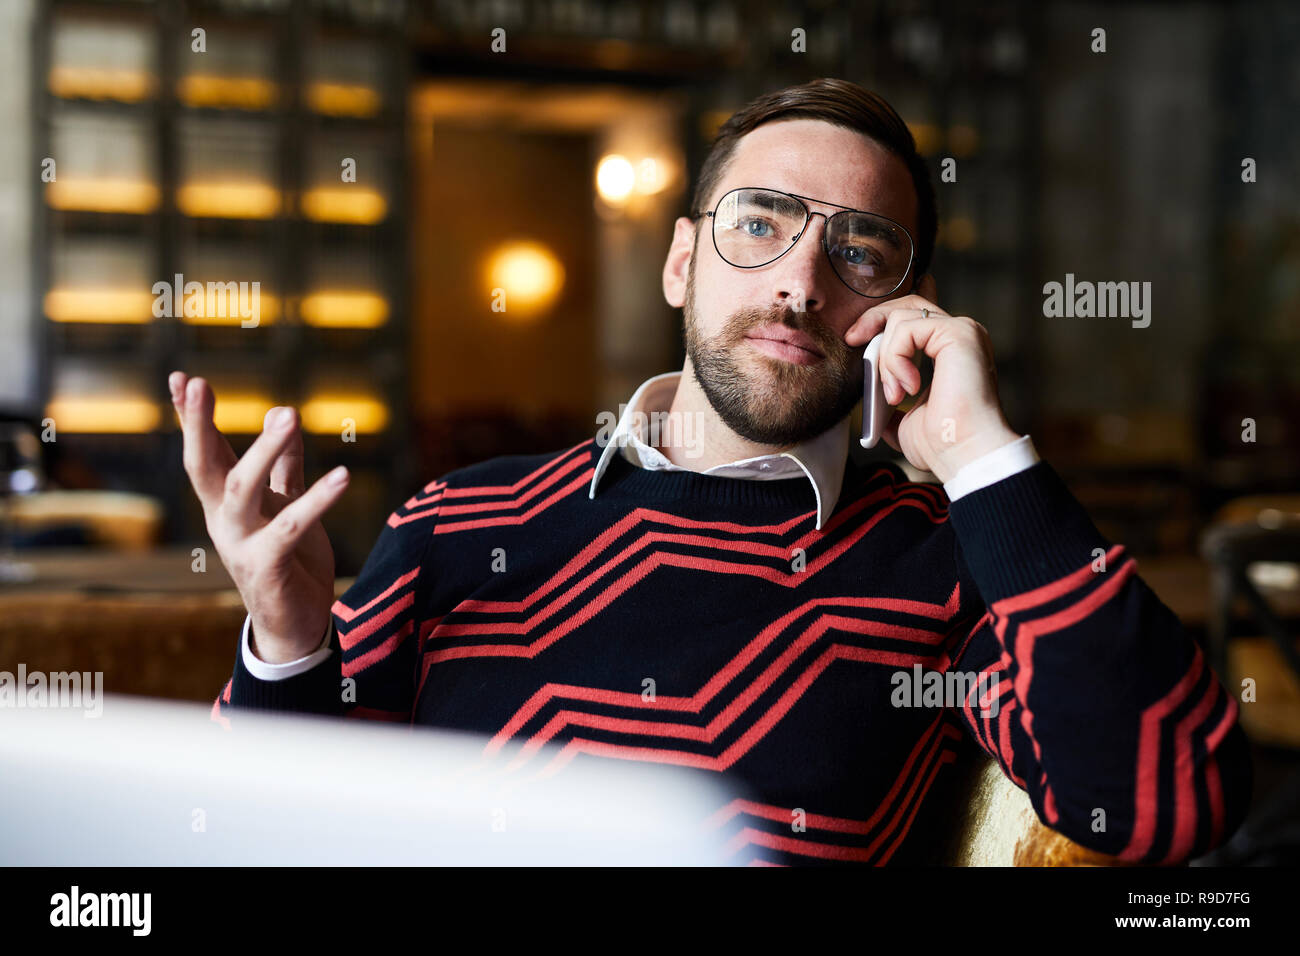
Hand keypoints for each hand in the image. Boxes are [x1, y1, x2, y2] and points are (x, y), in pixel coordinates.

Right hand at [170, 371, 346, 662]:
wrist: (294, 627)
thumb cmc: (290, 563)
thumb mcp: (286, 506)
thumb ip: (285, 466)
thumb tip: (281, 416)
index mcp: (227, 504)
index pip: (207, 452)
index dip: (192, 417)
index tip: (180, 377)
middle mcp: (225, 520)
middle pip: (205, 466)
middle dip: (198, 425)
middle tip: (198, 382)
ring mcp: (242, 544)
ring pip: (242, 488)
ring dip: (265, 449)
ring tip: (288, 413)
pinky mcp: (268, 566)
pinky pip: (292, 526)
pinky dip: (318, 500)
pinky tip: (343, 476)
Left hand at [844, 275, 1020, 483]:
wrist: (964, 455)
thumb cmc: (943, 445)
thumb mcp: (906, 421)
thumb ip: (892, 408)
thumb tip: (875, 412)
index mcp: (951, 351)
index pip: (912, 319)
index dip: (880, 322)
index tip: (854, 340)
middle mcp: (960, 335)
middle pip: (907, 304)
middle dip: (874, 319)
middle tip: (852, 339)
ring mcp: (962, 331)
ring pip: (901, 319)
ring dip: (886, 359)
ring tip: (895, 395)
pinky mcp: (959, 333)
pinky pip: (907, 329)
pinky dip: (895, 359)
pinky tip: (907, 388)